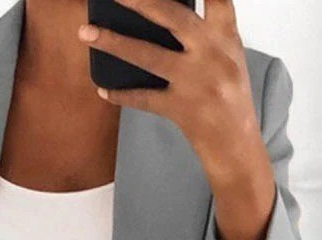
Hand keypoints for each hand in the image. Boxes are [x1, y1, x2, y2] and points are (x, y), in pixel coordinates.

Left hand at [77, 0, 276, 239]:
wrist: (236, 143)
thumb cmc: (229, 95)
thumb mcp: (229, 56)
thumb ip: (206, 31)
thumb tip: (159, 10)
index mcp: (225, 37)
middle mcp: (211, 54)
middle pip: (172, 16)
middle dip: (140, 1)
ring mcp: (195, 82)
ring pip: (148, 56)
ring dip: (113, 42)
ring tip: (85, 32)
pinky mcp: (181, 109)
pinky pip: (144, 99)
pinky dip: (121, 94)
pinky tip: (103, 89)